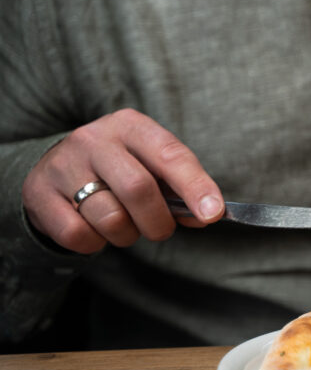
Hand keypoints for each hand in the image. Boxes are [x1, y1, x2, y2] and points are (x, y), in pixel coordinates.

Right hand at [21, 109, 223, 253]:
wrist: (55, 169)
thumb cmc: (119, 170)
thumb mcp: (150, 165)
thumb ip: (180, 188)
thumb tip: (207, 214)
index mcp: (131, 126)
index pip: (171, 155)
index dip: (196, 186)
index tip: (213, 214)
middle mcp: (94, 139)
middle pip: (139, 189)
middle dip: (159, 221)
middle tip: (161, 229)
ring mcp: (63, 165)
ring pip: (110, 218)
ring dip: (126, 234)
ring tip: (123, 225)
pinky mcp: (39, 194)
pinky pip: (78, 235)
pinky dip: (95, 243)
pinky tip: (94, 229)